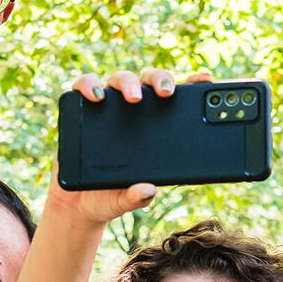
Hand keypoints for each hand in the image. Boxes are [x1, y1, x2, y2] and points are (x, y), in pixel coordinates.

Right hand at [49, 68, 214, 223]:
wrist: (77, 203)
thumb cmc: (110, 197)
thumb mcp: (127, 201)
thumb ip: (138, 197)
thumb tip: (148, 190)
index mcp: (154, 128)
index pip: (175, 99)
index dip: (191, 84)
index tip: (204, 78)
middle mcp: (133, 111)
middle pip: (148, 81)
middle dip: (159, 80)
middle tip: (165, 93)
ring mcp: (107, 107)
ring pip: (119, 78)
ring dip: (128, 82)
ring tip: (133, 97)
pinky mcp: (81, 109)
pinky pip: (84, 87)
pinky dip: (89, 85)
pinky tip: (96, 96)